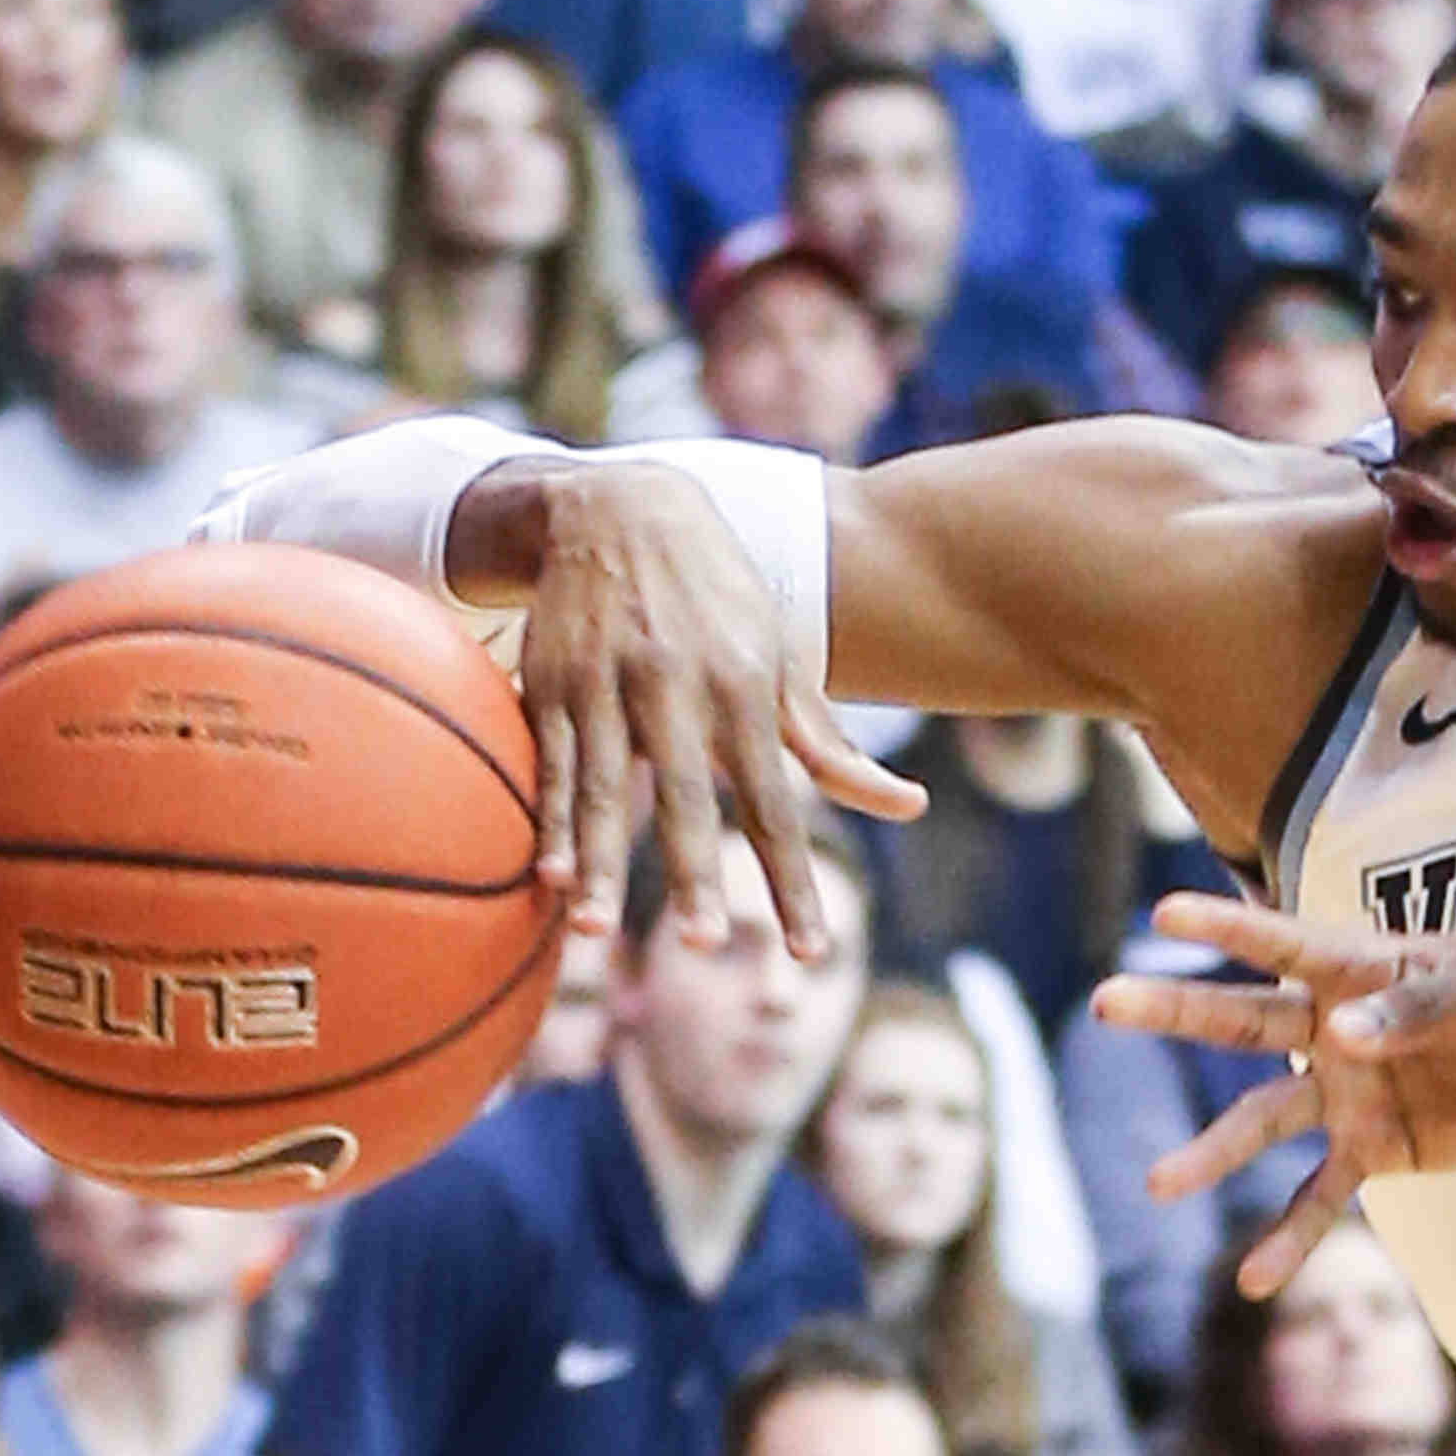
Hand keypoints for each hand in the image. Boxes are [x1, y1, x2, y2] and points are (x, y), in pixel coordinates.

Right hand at [483, 459, 923, 957]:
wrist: (622, 505)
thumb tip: (909, 808)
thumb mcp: (782, 660)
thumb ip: (829, 746)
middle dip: (693, 869)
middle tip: (702, 942)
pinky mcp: (550, 681)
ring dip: (600, 859)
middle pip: (688, 794)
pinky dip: (548, 817)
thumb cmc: (720, 599)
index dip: (791, 878)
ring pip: (604, 785)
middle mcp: (676, 684)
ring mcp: (607, 682)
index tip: (808, 949)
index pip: (776, 802)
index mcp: (745, 686)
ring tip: (592, 928)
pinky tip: (546, 872)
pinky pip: (550, 763)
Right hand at [1085, 893, 1455, 1294]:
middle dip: (1174, 1011)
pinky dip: (1289, 1237)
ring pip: (1262, 1119)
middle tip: (1105, 1002)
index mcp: (1362, 965)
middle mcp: (1334, 1026)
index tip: (1166, 910)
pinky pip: (1320, 1197)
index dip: (1228, 927)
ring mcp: (1346, 1092)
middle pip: (1242, 1021)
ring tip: (1157, 1183)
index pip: (1284, 942)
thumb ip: (1420, 1007)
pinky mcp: (1374, 1152)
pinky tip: (1253, 1280)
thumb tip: (1341, 1034)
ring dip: (1212, 1151)